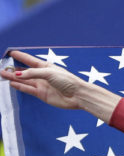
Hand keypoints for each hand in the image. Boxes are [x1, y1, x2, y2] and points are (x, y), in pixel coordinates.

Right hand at [2, 49, 119, 121]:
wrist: (78, 95)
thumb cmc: (68, 81)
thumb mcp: (48, 73)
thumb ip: (32, 73)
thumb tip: (18, 75)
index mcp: (45, 67)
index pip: (29, 60)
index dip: (20, 56)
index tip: (10, 52)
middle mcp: (42, 75)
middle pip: (24, 71)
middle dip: (13, 69)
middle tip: (1, 67)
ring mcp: (42, 85)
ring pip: (24, 80)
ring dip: (13, 78)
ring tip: (2, 74)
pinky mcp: (42, 94)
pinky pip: (28, 89)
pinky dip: (20, 86)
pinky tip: (12, 83)